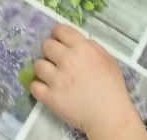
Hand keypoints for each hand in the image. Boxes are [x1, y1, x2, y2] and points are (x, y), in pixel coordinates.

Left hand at [31, 25, 145, 139]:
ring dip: (44, 69)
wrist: (110, 115)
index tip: (59, 42)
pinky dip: (39, 87)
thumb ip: (92, 47)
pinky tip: (47, 89)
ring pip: (37, 65)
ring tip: (53, 77)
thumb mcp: (108, 59)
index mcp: (82, 48)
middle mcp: (67, 60)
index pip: (60, 30)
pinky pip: (34, 85)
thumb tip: (77, 42)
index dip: (58, 35)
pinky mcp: (50, 97)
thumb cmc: (112, 87)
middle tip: (58, 61)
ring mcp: (56, 79)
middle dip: (51, 52)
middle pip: (46, 45)